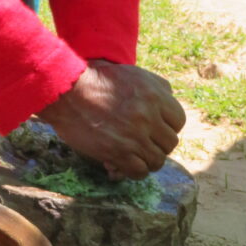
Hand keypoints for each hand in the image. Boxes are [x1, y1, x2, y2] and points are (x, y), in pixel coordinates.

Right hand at [38, 60, 185, 179]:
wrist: (66, 92)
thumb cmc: (96, 80)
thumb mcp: (132, 73)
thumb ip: (156, 86)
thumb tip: (168, 102)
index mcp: (155, 95)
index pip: (178, 121)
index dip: (167, 127)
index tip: (154, 130)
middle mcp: (149, 116)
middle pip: (170, 142)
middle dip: (157, 145)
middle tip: (142, 144)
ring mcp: (135, 135)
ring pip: (157, 160)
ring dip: (146, 160)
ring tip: (133, 157)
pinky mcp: (119, 152)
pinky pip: (139, 171)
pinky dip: (133, 171)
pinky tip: (122, 165)